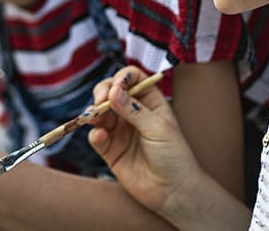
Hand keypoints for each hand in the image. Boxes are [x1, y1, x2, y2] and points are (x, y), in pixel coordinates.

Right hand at [88, 66, 200, 219]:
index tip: (116, 85)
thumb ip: (133, 110)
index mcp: (150, 102)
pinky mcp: (111, 150)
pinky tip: (99, 136)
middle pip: (111, 91)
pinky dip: (94, 133)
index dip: (123, 77)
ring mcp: (121, 131)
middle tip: (100, 100)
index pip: (133, 79)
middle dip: (102, 91)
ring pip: (100, 113)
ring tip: (94, 116)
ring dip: (94, 112)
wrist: (173, 191)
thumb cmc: (174, 156)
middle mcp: (133, 113)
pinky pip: (96, 136)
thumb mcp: (158, 128)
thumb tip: (112, 91)